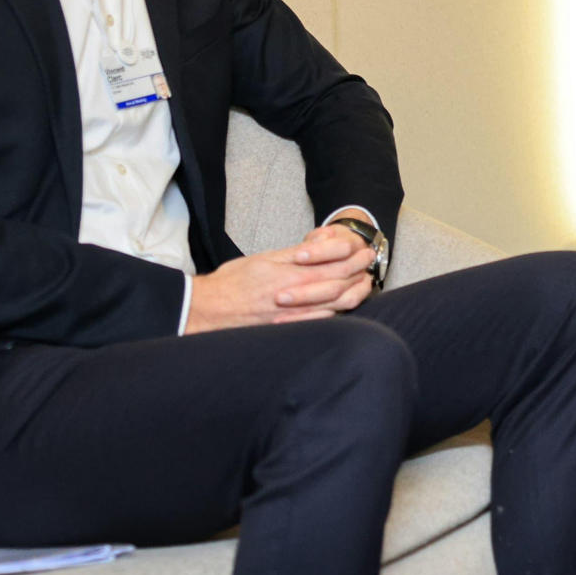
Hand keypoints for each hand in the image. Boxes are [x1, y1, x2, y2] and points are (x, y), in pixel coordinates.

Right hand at [184, 231, 375, 333]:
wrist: (205, 311)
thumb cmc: (230, 283)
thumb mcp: (263, 259)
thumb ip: (293, 254)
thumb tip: (318, 243)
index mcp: (288, 275)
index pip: (331, 265)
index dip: (351, 257)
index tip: (363, 250)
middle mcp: (293, 297)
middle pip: (337, 285)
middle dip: (357, 272)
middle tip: (370, 263)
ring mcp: (291, 317)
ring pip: (332, 306)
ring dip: (352, 294)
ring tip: (365, 283)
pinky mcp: (285, 331)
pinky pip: (317, 324)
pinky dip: (335, 315)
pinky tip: (343, 308)